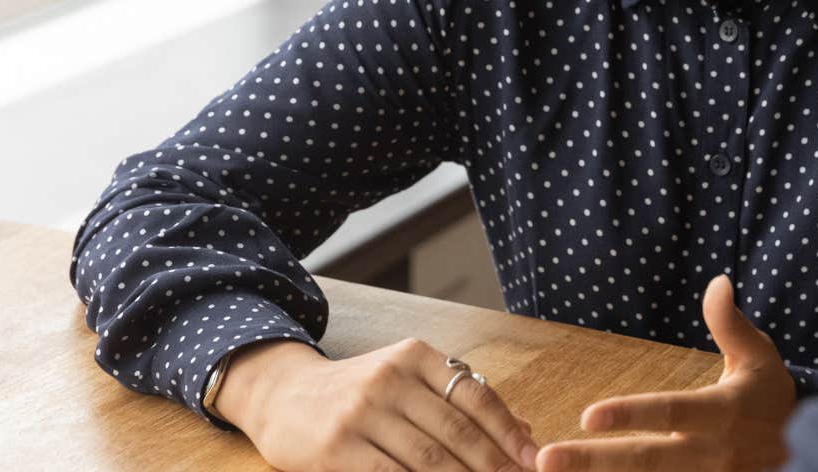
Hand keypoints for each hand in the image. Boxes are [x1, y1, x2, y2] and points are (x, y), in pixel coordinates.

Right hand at [216, 337, 540, 471]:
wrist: (282, 394)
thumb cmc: (359, 393)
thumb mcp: (407, 380)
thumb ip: (460, 401)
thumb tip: (523, 432)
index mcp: (415, 356)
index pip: (476, 396)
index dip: (509, 432)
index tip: (535, 461)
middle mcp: (390, 378)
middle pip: (457, 433)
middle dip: (494, 467)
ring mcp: (361, 413)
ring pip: (429, 461)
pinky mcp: (337, 448)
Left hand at [536, 276, 797, 471]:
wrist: (813, 455)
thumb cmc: (772, 401)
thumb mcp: (760, 357)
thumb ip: (731, 324)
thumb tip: (718, 282)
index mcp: (722, 413)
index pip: (669, 414)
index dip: (629, 416)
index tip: (588, 416)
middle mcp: (710, 455)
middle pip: (644, 462)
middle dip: (592, 463)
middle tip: (545, 459)